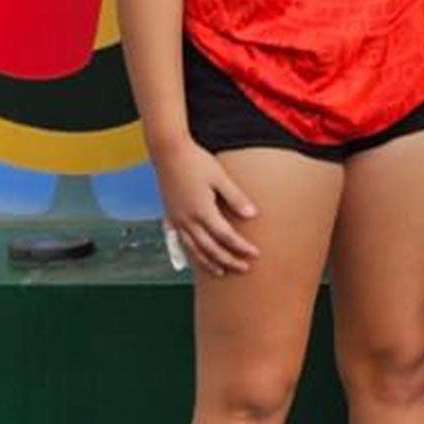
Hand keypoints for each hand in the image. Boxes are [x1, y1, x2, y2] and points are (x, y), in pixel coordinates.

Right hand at [153, 140, 259, 274]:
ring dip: (208, 262)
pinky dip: (191, 252)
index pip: (226, 236)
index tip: (255, 254)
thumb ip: (236, 197)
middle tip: (244, 268)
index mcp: (202, 211)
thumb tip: (253, 215)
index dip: (241, 247)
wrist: (168, 152)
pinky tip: (197, 256)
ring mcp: (177, 219)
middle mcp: (187, 220)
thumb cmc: (196, 161)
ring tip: (221, 271)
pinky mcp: (170, 215)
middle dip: (228, 260)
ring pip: (193, 248)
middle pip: (210, 248)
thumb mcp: (220, 177)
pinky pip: (180, 241)